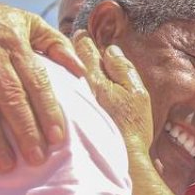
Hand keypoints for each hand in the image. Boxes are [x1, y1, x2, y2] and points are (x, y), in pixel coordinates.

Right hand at [0, 0, 82, 170]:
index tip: (58, 137)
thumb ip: (56, 44)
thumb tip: (81, 71)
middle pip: (10, 96)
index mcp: (14, 41)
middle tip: (37, 159)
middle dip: (25, 129)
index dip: (47, 109)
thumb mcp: (26, 22)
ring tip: (6, 165)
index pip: (36, 80)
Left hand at [70, 32, 153, 154]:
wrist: (121, 160)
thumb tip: (110, 50)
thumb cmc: (132, 126)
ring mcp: (72, 105)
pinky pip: (60, 97)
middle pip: (68, 63)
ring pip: (61, 80)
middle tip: (63, 45)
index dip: (83, 40)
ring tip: (58, 63)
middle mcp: (79, 90)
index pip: (85, 51)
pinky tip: (59, 90)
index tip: (80, 34)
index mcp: (96, 78)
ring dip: (60, 70)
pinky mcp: (69, 120)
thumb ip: (122, 69)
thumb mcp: (136, 93)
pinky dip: (59, 90)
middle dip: (65, 52)